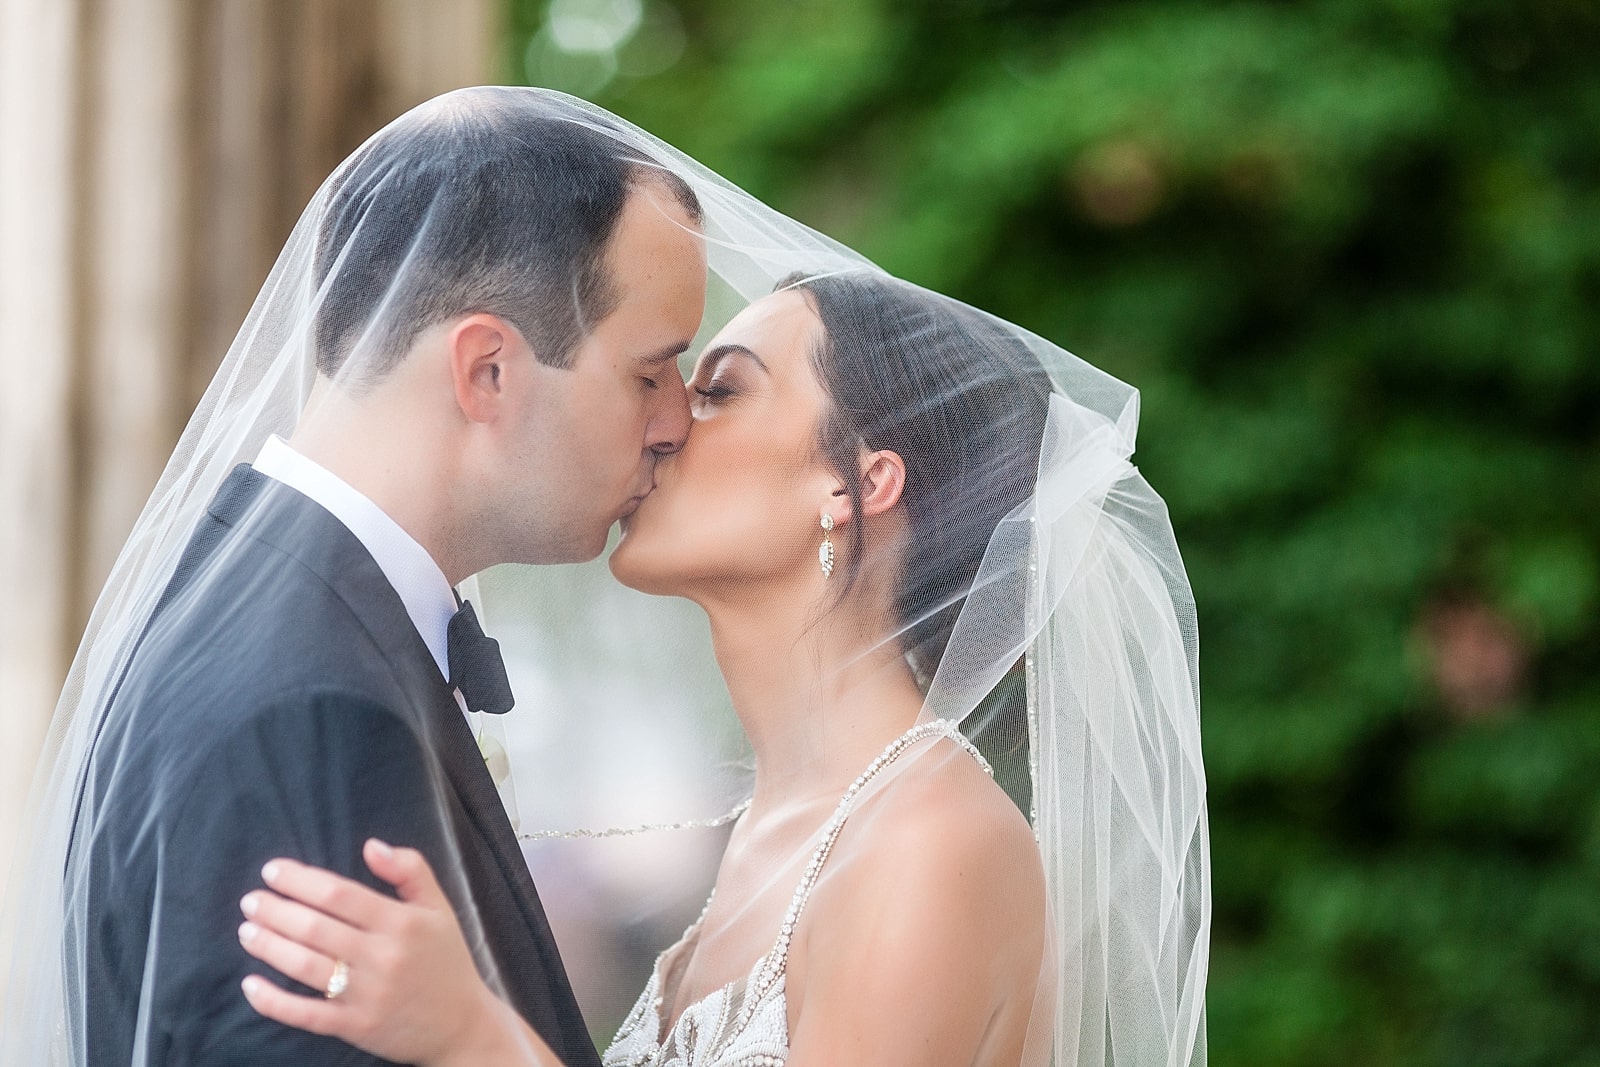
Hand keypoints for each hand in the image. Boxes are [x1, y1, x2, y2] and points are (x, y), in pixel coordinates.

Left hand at [238, 838, 552, 1066]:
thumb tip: (370, 845)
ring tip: (247, 930)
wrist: (463, 1025)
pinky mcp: (355, 1027)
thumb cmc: (446, 959)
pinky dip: (273, 1001)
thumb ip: (411, 870)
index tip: (272, 871)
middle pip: (315, 928)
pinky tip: (251, 984)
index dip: (300, 880)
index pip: (339, 894)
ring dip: (269, 946)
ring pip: (305, 967)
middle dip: (276, 911)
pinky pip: (305, 1014)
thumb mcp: (439, 907)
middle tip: (251, 900)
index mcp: (402, 922)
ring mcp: (367, 995)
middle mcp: (382, 957)